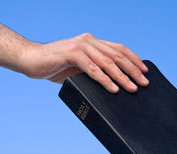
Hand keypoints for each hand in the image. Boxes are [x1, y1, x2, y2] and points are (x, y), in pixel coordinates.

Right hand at [21, 33, 148, 92]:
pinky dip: (104, 79)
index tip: (145, 72)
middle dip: (133, 70)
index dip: (134, 60)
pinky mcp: (71, 54)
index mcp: (93, 43)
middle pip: (117, 56)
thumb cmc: (56, 66)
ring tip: (132, 88)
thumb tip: (115, 85)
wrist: (31, 60)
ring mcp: (80, 46)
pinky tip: (113, 88)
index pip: (119, 49)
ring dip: (122, 77)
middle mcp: (89, 41)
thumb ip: (95, 70)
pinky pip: (92, 68)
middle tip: (144, 83)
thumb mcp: (80, 68)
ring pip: (107, 62)